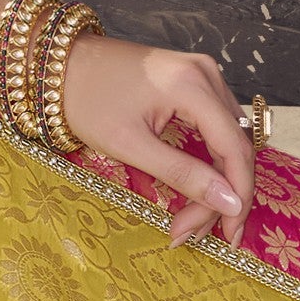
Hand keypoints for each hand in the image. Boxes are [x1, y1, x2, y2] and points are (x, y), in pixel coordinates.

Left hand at [59, 37, 256, 247]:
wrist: (62, 64)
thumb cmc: (86, 100)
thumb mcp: (129, 145)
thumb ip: (181, 174)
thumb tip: (229, 204)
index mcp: (193, 85)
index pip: (234, 149)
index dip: (237, 196)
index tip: (226, 236)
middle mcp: (207, 74)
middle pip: (235, 145)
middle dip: (223, 195)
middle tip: (196, 232)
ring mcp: (203, 74)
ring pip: (229, 138)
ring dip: (219, 180)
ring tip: (194, 218)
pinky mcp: (194, 81)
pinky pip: (217, 126)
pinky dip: (211, 159)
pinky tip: (198, 186)